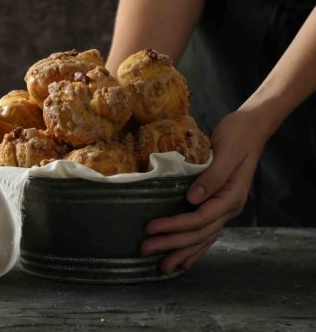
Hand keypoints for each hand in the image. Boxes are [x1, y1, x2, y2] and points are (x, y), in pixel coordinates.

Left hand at [140, 110, 266, 272]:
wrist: (250, 129)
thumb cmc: (237, 136)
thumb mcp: (226, 151)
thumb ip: (212, 176)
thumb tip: (193, 198)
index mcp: (232, 196)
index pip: (200, 218)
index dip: (175, 225)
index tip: (151, 228)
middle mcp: (230, 207)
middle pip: (199, 233)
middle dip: (172, 244)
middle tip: (146, 249)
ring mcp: (226, 208)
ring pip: (204, 238)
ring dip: (182, 252)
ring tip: (163, 267)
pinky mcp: (218, 205)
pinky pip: (207, 232)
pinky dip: (195, 247)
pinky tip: (184, 259)